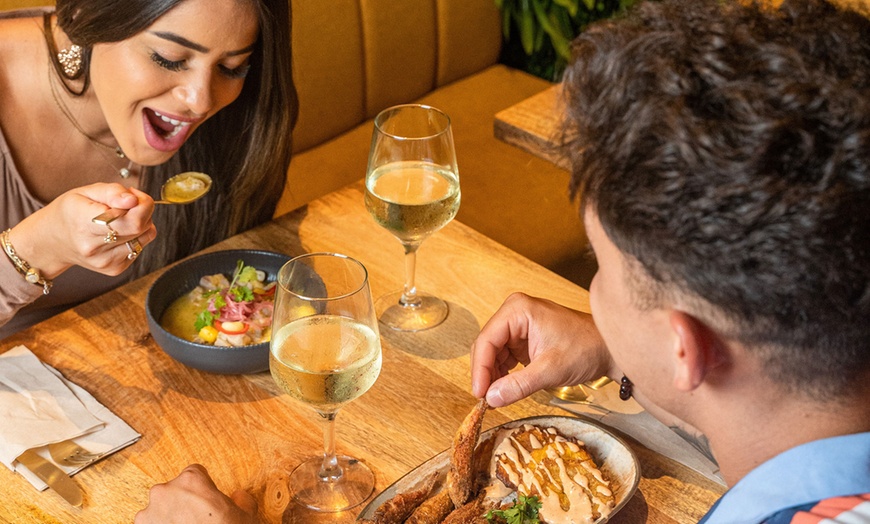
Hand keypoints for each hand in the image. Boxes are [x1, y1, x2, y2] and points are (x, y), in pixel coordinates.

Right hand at [9, 183, 156, 277]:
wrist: (53, 241)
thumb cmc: (70, 211)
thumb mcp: (85, 191)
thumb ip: (113, 192)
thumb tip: (134, 200)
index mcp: (83, 222)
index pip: (129, 220)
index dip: (140, 205)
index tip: (132, 196)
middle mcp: (93, 246)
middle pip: (140, 227)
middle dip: (143, 209)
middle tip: (128, 202)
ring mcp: (105, 261)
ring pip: (145, 237)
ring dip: (141, 223)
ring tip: (121, 218)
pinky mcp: (114, 269)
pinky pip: (140, 247)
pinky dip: (136, 236)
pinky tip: (118, 232)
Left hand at [135, 464, 257, 523]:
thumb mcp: (246, 514)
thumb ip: (241, 499)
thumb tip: (238, 497)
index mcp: (192, 479)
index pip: (194, 473)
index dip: (202, 488)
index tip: (205, 501)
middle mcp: (167, 490)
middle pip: (173, 490)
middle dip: (182, 503)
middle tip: (196, 520)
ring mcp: (151, 511)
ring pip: (157, 510)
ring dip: (167, 518)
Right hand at [470, 292, 612, 406]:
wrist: (608, 349)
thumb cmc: (586, 348)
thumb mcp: (550, 370)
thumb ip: (518, 385)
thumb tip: (491, 398)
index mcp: (518, 310)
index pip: (487, 340)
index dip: (480, 369)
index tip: (479, 393)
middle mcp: (514, 313)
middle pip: (487, 345)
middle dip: (485, 373)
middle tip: (485, 399)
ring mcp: (518, 324)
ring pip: (493, 352)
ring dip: (493, 374)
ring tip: (495, 396)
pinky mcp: (524, 336)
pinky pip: (504, 355)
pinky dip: (503, 372)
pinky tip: (505, 387)